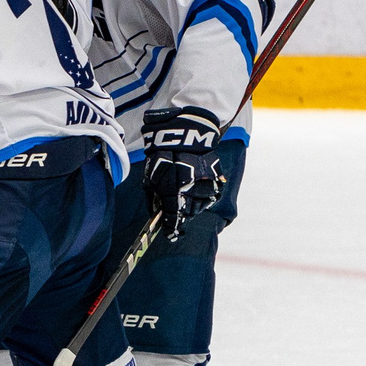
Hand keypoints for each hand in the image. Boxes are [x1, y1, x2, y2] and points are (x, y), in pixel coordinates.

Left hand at [139, 106, 224, 224]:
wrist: (183, 131)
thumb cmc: (162, 154)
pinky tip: (197, 189)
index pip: (174, 218)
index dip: (172, 228)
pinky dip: (204, 194)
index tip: (170, 234)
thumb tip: (156, 213)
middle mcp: (192, 190)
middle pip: (188, 213)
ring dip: (193, 205)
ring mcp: (206, 183)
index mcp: (174, 191)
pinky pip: (212, 193)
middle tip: (175, 211)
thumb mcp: (150, 177)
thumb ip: (153, 198)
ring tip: (185, 196)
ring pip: (201, 205)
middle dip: (180, 214)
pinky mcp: (216, 176)